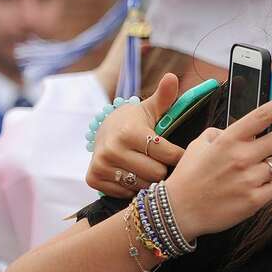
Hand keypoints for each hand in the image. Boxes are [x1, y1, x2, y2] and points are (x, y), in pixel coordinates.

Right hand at [88, 73, 186, 196]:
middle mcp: (112, 149)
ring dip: (148, 180)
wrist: (104, 130)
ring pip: (142, 186)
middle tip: (158, 160)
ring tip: (145, 166)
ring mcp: (101, 165)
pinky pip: (126, 193)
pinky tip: (130, 173)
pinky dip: (131, 187)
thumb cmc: (135, 121)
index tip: (177, 152)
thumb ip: (165, 97)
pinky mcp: (93, 178)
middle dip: (163, 168)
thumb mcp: (151, 109)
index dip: (178, 155)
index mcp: (130, 132)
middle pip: (157, 173)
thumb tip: (172, 77)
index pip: (169, 155)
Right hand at [163, 86, 271, 239]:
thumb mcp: (199, 145)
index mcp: (228, 139)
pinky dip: (271, 185)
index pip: (263, 115)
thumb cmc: (189, 175)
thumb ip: (221, 133)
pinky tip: (251, 188)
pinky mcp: (255, 200)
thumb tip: (237, 129)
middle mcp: (242, 157)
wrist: (178, 212)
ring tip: (249, 173)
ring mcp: (250, 179)